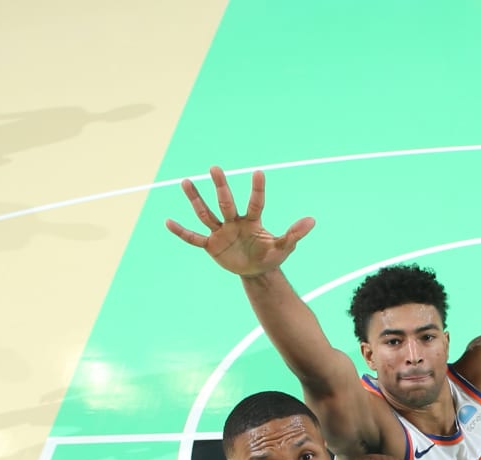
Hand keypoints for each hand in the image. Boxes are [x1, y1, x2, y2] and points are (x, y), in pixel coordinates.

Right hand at [165, 167, 315, 276]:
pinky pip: (194, 238)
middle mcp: (234, 222)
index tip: (259, 172)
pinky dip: (181, 232)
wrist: (256, 271)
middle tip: (215, 167)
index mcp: (253, 221)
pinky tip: (167, 221)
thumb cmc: (271, 256)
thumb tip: (312, 220)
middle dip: (221, 187)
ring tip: (186, 181)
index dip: (258, 189)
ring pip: (206, 214)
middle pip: (226, 203)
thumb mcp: (284, 248)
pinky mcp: (212, 245)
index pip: (256, 203)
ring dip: (196, 199)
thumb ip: (295, 234)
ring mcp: (221, 232)